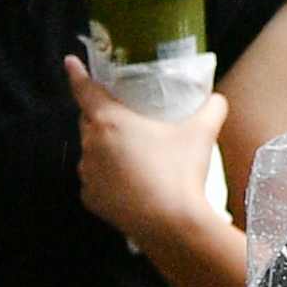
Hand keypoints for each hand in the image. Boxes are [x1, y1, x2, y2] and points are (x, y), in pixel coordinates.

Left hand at [69, 57, 227, 247]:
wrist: (171, 224)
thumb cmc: (179, 171)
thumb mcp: (202, 131)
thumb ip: (211, 107)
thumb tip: (215, 99)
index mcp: (109, 121)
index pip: (86, 90)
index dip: (77, 74)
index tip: (70, 62)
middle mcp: (91, 146)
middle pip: (89, 121)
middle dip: (101, 115)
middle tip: (127, 116)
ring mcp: (88, 175)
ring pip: (91, 151)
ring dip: (106, 148)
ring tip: (135, 154)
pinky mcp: (90, 200)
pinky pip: (95, 179)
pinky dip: (108, 176)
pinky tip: (131, 181)